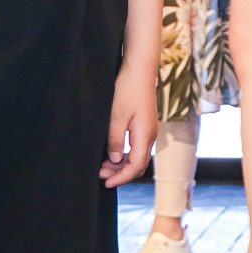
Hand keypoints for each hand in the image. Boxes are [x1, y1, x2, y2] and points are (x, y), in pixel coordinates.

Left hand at [102, 63, 158, 187]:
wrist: (140, 69)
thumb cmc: (128, 89)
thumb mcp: (116, 116)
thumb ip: (115, 140)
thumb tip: (115, 159)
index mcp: (145, 136)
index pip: (135, 166)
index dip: (121, 178)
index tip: (106, 183)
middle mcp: (150, 136)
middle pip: (138, 165)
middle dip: (121, 174)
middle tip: (101, 174)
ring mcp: (149, 131)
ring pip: (138, 157)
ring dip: (122, 165)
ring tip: (104, 165)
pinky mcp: (145, 126)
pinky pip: (137, 148)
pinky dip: (125, 155)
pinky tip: (113, 152)